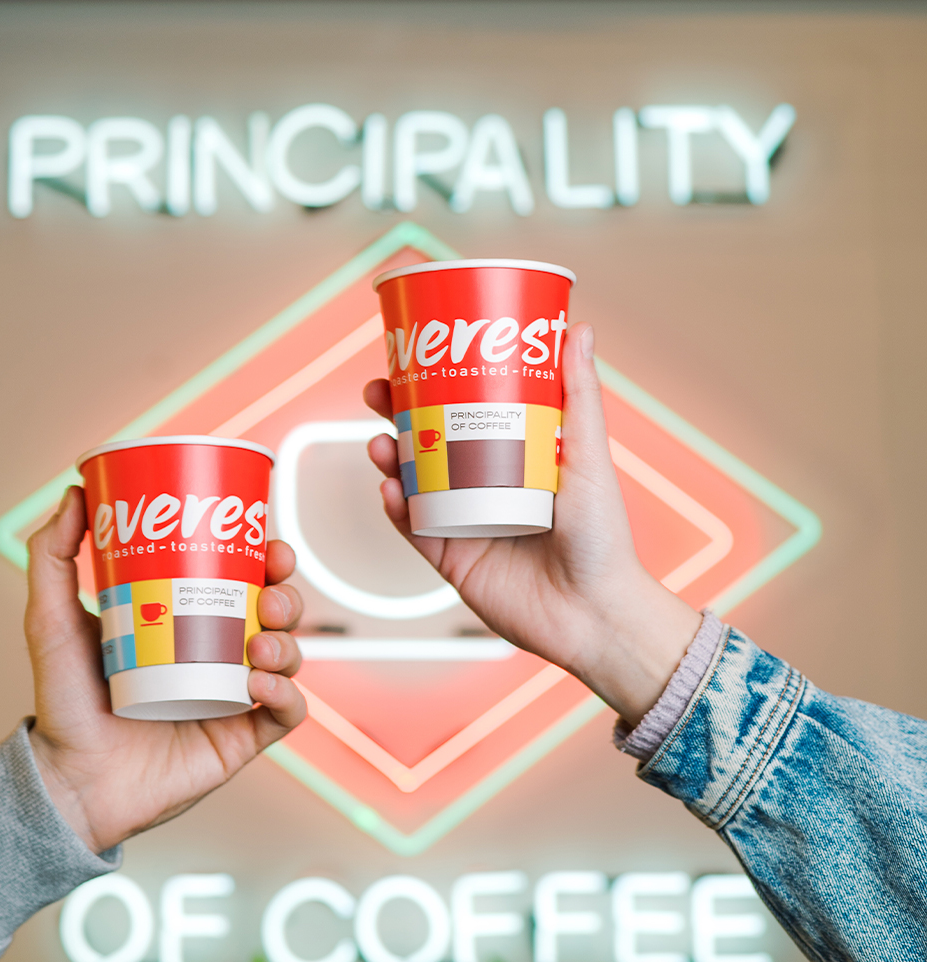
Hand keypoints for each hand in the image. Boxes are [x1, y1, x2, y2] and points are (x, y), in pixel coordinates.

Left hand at [24, 487, 305, 853]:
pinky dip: (287, 694)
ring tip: (258, 644)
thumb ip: (52, 556)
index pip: (247, 582)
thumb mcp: (52, 619)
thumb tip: (75, 492)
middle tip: (268, 592)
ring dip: (288, 642)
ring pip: (290, 658)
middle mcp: (223, 657)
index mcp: (194, 624)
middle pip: (278, 615)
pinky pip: (287, 713)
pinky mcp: (244, 739)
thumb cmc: (64, 702)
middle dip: (288, 596)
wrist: (68, 777)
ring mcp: (237, 699)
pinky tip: (258, 683)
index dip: (271, 559)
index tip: (267, 543)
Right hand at [364, 322, 700, 723]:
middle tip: (378, 392)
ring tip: (377, 442)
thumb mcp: (588, 458)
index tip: (413, 358)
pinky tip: (389, 488)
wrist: (593, 614)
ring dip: (388, 458)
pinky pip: (414, 529)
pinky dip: (397, 508)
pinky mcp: (451, 559)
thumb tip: (578, 328)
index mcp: (513, 459)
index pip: (464, 412)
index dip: (434, 386)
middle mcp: (482, 488)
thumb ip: (580, 397)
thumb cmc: (602, 537)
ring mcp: (463, 523)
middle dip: (396, 416)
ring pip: (412, 482)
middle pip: (427, 443)